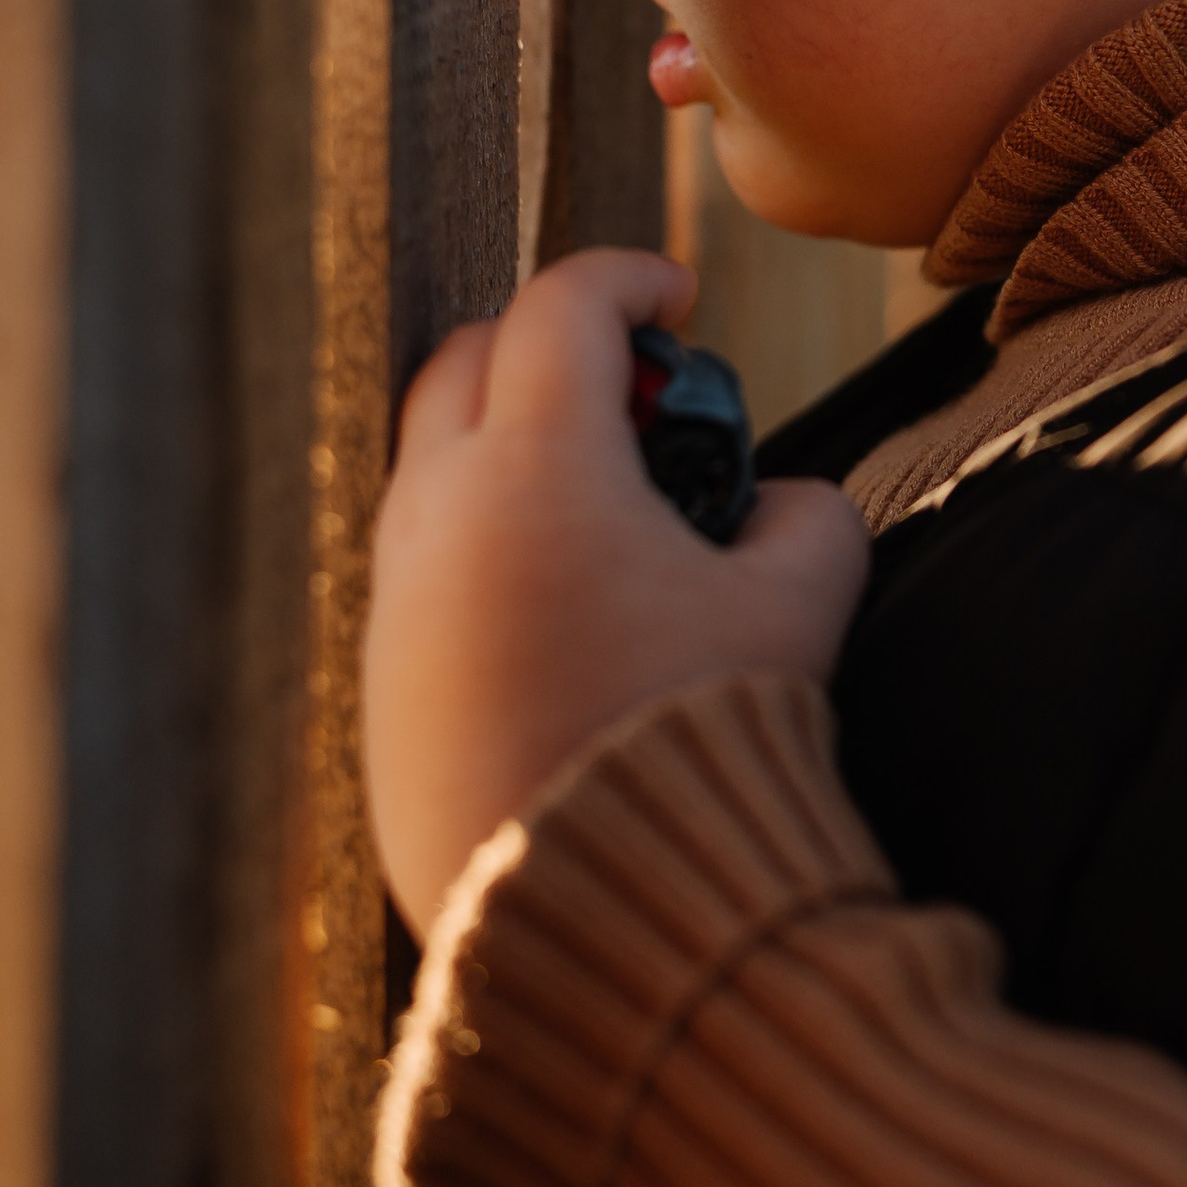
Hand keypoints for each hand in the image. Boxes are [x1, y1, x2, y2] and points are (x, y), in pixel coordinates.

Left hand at [362, 248, 870, 933]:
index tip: (677, 294)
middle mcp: (440, 514)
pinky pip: (417, 567)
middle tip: (633, 392)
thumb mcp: (800, 610)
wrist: (601, 909)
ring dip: (504, 448)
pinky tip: (561, 609)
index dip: (628, 277)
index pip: (563, 307)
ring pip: (426, 464)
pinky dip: (479, 544)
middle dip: (546, 345)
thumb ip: (808, 519)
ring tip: (605, 513)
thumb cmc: (698, 742)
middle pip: (464, 359)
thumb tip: (782, 504)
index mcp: (537, 467)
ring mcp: (395, 599)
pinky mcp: (378, 680)